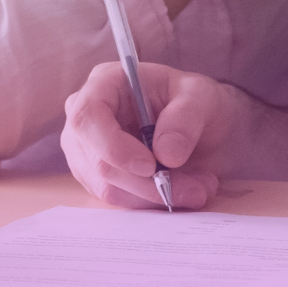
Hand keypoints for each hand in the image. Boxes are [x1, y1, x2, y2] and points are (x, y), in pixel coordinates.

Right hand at [60, 60, 251, 209]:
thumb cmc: (192, 100)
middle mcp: (86, 118)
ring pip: (110, 188)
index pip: (87, 117)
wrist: (198, 124)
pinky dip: (153, 202)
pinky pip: (119, 200)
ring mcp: (86, 151)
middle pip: (100, 162)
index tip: (151, 166)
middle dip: (150, 183)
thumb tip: (166, 154)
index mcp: (104, 83)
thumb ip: (185, 119)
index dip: (113, 146)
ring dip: (157, 196)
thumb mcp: (201, 96)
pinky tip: (183, 190)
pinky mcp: (97, 178)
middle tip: (197, 188)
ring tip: (200, 187)